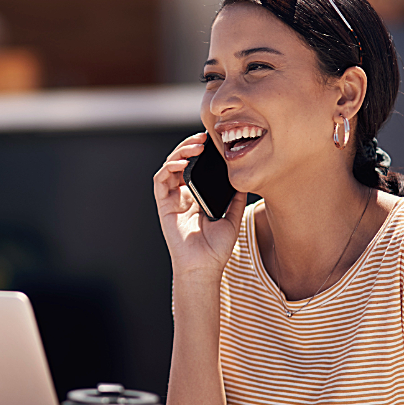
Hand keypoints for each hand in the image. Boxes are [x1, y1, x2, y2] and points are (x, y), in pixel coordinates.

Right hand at [153, 132, 247, 277]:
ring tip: (195, 146)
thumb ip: (235, 198)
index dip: (201, 152)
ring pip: (169, 167)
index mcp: (197, 197)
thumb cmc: (216, 248)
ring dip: (180, 152)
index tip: (214, 141)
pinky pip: (160, 181)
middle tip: (204, 137)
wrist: (204, 267)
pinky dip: (168, 168)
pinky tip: (181, 162)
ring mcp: (172, 200)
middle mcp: (182, 196)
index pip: (195, 167)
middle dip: (190, 146)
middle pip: (181, 162)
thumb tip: (243, 180)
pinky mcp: (164, 206)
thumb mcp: (232, 217)